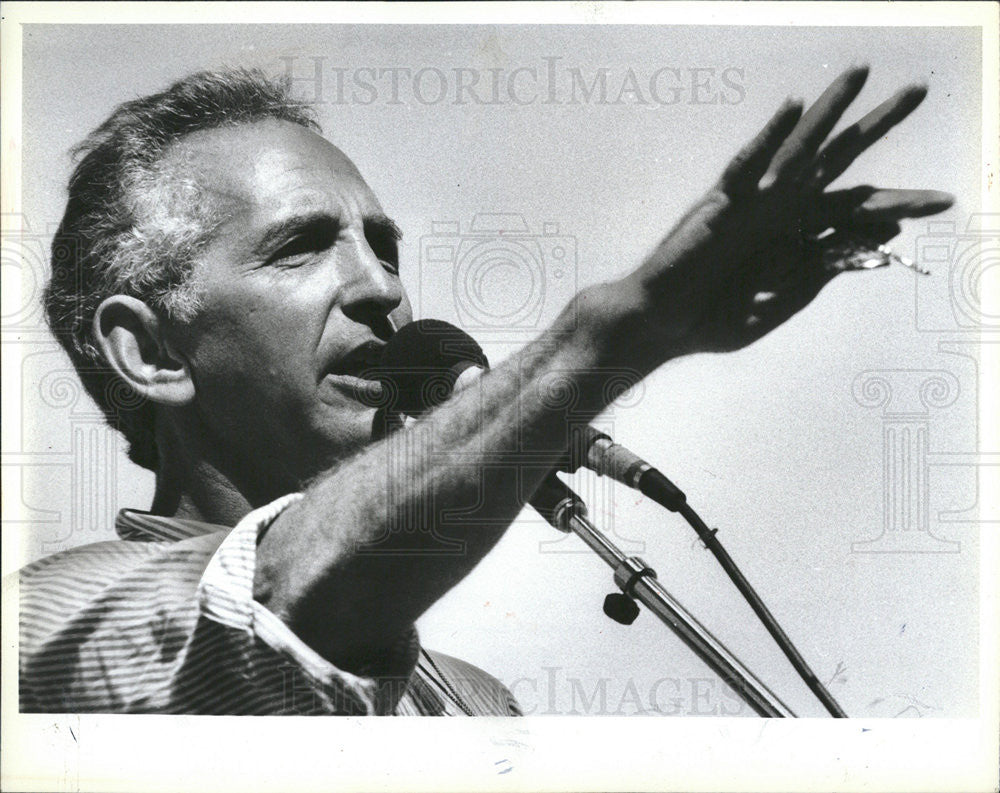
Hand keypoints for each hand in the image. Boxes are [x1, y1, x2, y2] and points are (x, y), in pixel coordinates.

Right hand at [625, 65, 953, 359]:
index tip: (944, 200)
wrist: (664, 326)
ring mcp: (753, 202)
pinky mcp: (722, 203)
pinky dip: (770, 137)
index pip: (858, 208)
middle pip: (838, 162)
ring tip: (859, 75)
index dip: (900, 202)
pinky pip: (749, 164)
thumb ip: (824, 268)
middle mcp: (781, 210)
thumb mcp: (781, 303)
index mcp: (798, 236)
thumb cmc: (714, 319)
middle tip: (917, 92)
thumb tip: (882, 232)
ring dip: (828, 112)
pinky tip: (793, 109)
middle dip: (876, 126)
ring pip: (798, 150)